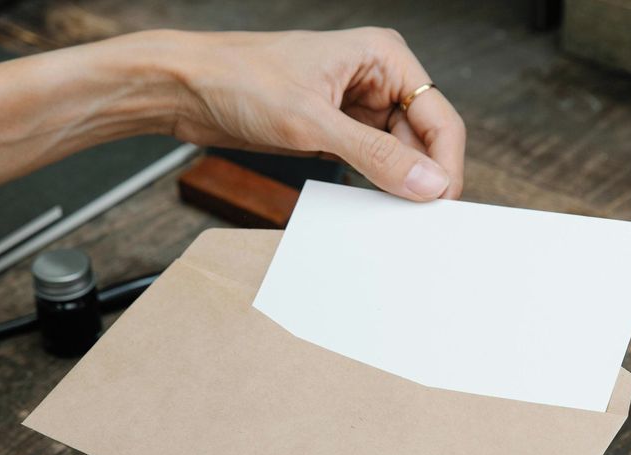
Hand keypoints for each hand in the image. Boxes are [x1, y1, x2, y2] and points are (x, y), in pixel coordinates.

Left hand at [166, 28, 465, 200]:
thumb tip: (426, 182)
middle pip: (424, 137)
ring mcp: (355, 105)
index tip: (440, 205)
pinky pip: (369, 161)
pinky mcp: (333, 129)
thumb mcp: (311, 122)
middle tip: (417, 220)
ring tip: (392, 215)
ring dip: (397, 183)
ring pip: (398, 153)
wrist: (185, 88)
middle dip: (422, 177)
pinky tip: (369, 203)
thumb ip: (375, 155)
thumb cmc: (238, 79)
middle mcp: (375, 78)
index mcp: (382, 57)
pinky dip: (373, 183)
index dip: (445, 164)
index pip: (439, 117)